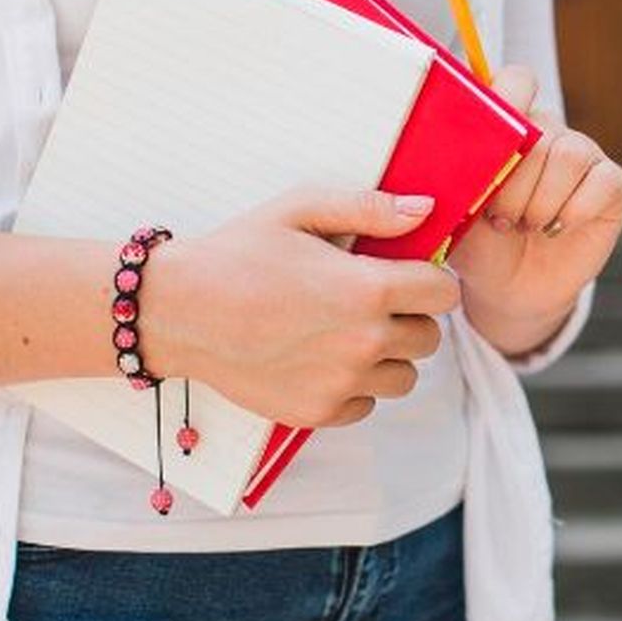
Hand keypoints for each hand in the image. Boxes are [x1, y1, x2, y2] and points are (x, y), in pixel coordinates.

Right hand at [140, 189, 460, 427]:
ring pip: (405, 377)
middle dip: (410, 317)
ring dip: (388, 356)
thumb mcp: (301, 209)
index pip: (443, 293)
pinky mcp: (319, 412)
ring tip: (347, 331)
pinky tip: (322, 358)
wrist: (178, 311)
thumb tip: (425, 210)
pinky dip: (355, 387)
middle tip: (370, 302)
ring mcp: (342, 383)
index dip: (429, 280)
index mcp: (368, 289)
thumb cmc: (238, 253)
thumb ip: (370, 208)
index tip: (406, 275)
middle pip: (429, 338)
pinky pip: (367, 405)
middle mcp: (363, 342)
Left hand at [448, 66, 621, 356]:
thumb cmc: (478, 244)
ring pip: (569, 153)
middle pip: (539, 129)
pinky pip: (601, 181)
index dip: (506, 99)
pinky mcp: (610, 184)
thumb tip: (437, 150)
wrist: (509, 289)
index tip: (486, 139)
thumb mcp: (453, 210)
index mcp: (508, 125)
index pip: (517, 82)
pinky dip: (575, 209)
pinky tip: (555, 229)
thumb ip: (449, 175)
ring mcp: (582, 155)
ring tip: (524, 225)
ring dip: (541, 199)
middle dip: (514, 182)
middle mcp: (548, 132)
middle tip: (499, 218)